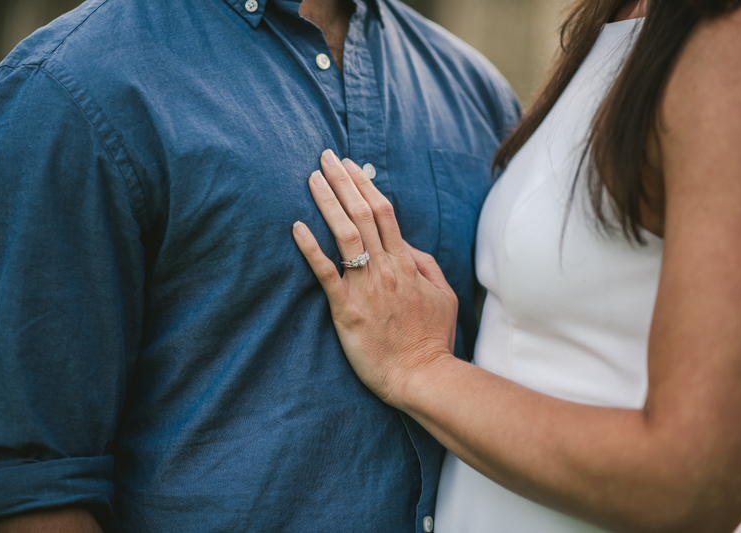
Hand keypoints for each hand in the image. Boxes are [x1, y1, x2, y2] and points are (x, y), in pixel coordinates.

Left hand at [292, 150, 457, 405]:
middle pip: (362, 214)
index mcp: (406, 263)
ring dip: (327, 203)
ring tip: (311, 179)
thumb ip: (425, 265)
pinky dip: (311, 248)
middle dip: (342, 182)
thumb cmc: (432, 339)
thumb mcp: (443, 295)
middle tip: (324, 157)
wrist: (421, 376)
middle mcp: (386, 269)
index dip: (364, 185)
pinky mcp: (347, 310)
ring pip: (345, 235)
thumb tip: (406, 243)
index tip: (349, 166)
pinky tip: (296, 227)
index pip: (384, 213)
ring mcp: (366, 288)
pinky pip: (327, 273)